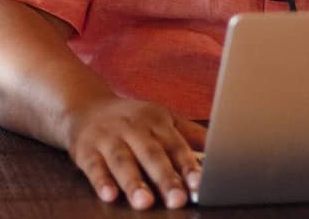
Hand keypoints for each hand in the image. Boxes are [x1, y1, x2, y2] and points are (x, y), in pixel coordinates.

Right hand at [66, 96, 205, 210]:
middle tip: (178, 200)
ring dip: (133, 182)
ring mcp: (108, 137)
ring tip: (144, 202)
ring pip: (122, 160)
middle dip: (165, 178)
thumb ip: (189, 135)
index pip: (176, 145)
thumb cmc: (132, 120)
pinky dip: (101, 181)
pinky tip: (110, 195)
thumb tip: (224, 149)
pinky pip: (93, 166)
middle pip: (151, 154)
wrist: (84, 106)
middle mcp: (133, 127)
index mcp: (156, 120)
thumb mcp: (161, 119)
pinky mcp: (85, 149)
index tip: (200, 185)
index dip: (188, 166)